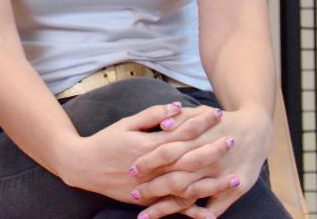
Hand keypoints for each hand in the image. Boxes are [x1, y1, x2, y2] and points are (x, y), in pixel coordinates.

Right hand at [54, 101, 223, 212]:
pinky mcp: (147, 201)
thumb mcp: (126, 123)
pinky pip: (173, 207)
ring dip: (211, 183)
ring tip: (234, 179)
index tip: (219, 114)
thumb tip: (178, 108)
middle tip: (234, 141)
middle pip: (189, 159)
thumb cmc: (105, 140)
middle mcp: (152, 167)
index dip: (200, 123)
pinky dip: (192, 211)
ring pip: (186, 186)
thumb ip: (153, 115)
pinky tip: (211, 213)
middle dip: (213, 150)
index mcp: (148, 144)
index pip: (180, 131)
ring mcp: (150, 186)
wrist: (82, 166)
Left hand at [128, 107, 272, 217]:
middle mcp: (210, 160)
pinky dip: (198, 215)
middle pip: (176, 177)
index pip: (167, 152)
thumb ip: (180, 118)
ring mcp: (223, 176)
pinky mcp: (236, 188)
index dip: (148, 162)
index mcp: (199, 140)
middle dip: (153, 188)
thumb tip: (162, 125)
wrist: (257, 129)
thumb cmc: (221, 121)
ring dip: (167, 208)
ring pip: (191, 196)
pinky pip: (215, 207)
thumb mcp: (200, 113)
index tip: (131, 169)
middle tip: (133, 194)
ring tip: (145, 216)